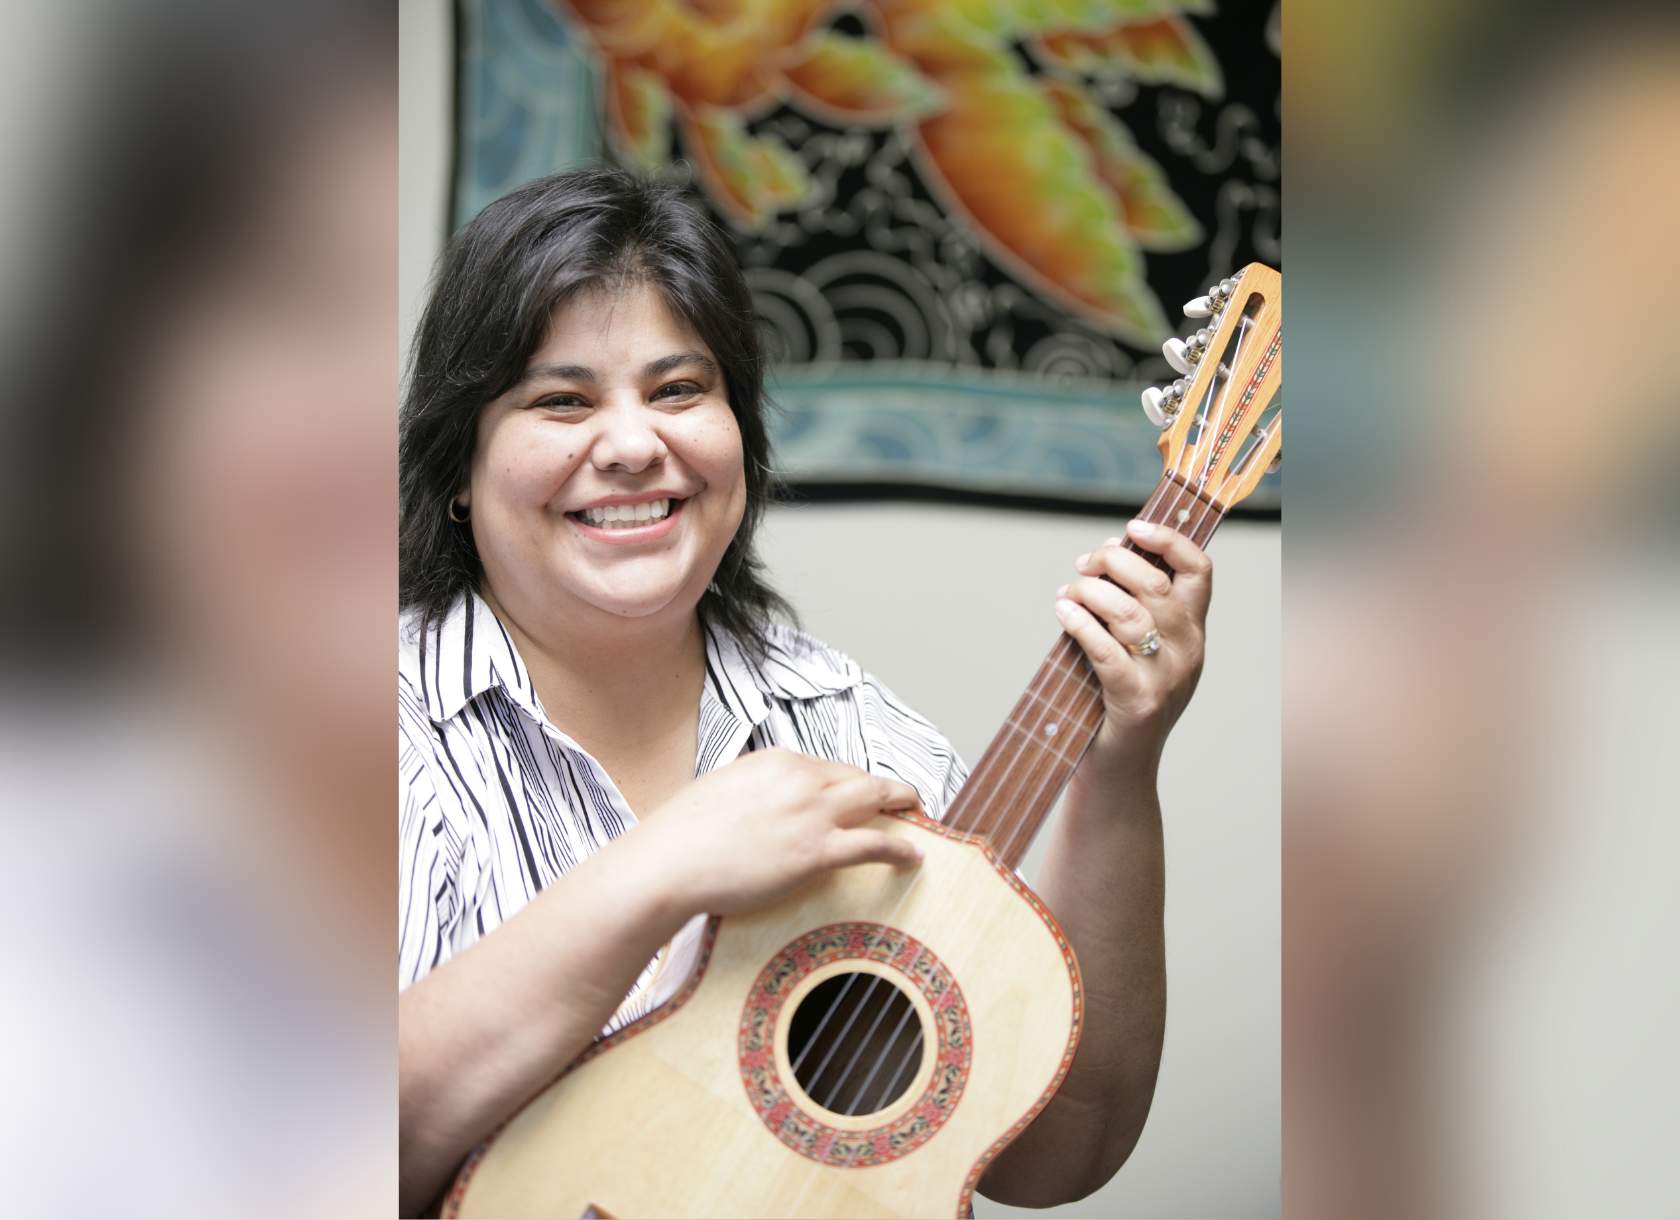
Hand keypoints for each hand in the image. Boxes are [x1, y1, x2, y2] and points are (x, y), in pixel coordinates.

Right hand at [634, 748, 924, 917]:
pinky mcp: (817, 850)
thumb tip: (763, 810)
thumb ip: (753, 794)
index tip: (859, 794)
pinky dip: (900, 848)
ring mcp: (812, 813)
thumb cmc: (682, 836)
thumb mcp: (721, 793)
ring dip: (901, 805)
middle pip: (858, 778)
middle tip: (904, 797)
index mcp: (776, 761)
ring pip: (874, 800)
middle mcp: (800, 778)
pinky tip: (913, 855)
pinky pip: (874, 844)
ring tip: (916, 815)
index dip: (848, 783)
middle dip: (885, 787)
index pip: (827, 768)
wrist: (670, 861)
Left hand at [1054, 518, 1211, 784]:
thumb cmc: (1119, 701)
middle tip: (1083, 565)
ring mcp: (1166, 679)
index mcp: (1194, 633)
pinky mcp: (1137, 701)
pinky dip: (1080, 623)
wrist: (1120, 770)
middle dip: (1112, 563)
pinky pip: (1107, 650)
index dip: (1169, 539)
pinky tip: (1062, 611)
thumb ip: (1133, 606)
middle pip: (1155, 584)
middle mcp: (1189, 652)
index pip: (1200, 571)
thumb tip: (1106, 554)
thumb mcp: (1140, 649)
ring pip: (1128, 613)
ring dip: (1089, 592)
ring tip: (1067, 593)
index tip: (1131, 527)